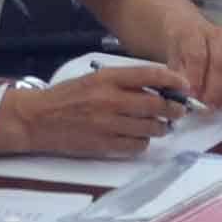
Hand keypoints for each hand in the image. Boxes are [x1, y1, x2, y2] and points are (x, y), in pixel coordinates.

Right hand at [0, 60, 197, 156]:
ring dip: (161, 127)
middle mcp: (110, 100)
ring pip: (150, 127)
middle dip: (174, 108)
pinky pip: (136, 146)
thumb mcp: (94, 79)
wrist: (36, 119)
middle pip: (156, 104)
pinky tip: (140, 138)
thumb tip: (157, 88)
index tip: (184, 85)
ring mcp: (108, 124)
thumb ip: (123, 82)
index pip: (150, 75)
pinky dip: (143, 143)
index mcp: (107, 78)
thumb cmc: (66, 97)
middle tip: (178, 110)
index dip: (173, 80)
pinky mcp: (103, 145)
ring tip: (161, 125)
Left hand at [160, 19, 221, 108]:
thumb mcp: (172, 59)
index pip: (198, 55)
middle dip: (214, 89)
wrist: (190, 32)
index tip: (192, 97)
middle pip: (221, 61)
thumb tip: (185, 95)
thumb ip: (178, 76)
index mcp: (194, 33)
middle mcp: (218, 35)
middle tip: (207, 107)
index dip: (196, 78)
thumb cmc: (182, 50)